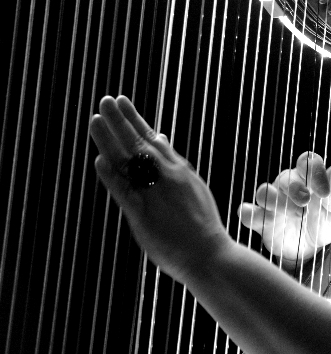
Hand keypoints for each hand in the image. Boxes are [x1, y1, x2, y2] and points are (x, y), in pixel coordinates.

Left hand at [89, 96, 230, 283]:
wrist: (210, 254)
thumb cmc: (201, 225)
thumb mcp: (192, 186)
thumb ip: (173, 163)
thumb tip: (160, 138)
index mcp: (179, 170)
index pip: (151, 139)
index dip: (134, 120)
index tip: (121, 102)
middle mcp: (168, 176)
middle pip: (139, 143)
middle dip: (121, 120)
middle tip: (106, 100)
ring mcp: (156, 194)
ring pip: (129, 162)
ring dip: (111, 140)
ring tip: (97, 119)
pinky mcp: (144, 216)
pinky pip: (125, 193)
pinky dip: (111, 177)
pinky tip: (99, 161)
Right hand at [238, 151, 330, 267]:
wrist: (311, 250)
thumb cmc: (323, 222)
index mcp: (308, 178)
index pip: (307, 161)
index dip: (315, 170)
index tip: (325, 191)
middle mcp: (288, 186)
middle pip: (285, 178)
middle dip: (296, 189)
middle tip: (306, 201)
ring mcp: (272, 203)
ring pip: (264, 192)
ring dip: (274, 200)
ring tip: (288, 212)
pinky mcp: (261, 221)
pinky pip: (249, 213)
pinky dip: (248, 213)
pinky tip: (252, 214)